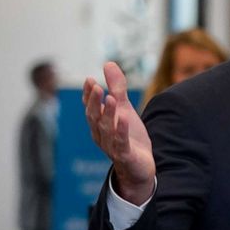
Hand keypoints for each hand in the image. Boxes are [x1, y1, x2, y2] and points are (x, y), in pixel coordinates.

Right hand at [83, 62, 154, 203]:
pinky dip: (121, 130)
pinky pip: (121, 142)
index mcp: (99, 123)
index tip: (89, 80)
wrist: (140, 166)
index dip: (89, 95)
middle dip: (94, 102)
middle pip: (94, 117)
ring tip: (111, 99)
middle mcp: (101, 134)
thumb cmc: (129, 136)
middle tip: (96, 86)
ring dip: (108, 114)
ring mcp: (112, 146)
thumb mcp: (124, 109)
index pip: (90, 107)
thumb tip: (108, 63)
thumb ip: (117, 88)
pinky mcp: (125, 155)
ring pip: (106, 129)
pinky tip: (124, 118)